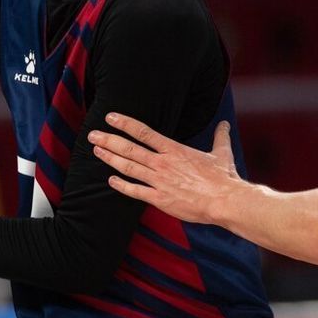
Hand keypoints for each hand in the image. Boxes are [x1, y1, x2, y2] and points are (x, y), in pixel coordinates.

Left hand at [88, 112, 242, 223]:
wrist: (225, 200)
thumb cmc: (223, 178)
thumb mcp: (222, 153)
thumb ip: (220, 137)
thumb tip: (225, 125)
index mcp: (174, 149)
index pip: (143, 132)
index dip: (124, 123)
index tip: (110, 117)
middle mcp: (162, 163)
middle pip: (129, 148)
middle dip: (109, 140)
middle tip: (92, 135)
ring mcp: (159, 181)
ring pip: (128, 167)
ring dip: (110, 159)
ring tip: (96, 151)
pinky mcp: (159, 199)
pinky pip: (135, 191)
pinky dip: (121, 185)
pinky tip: (110, 180)